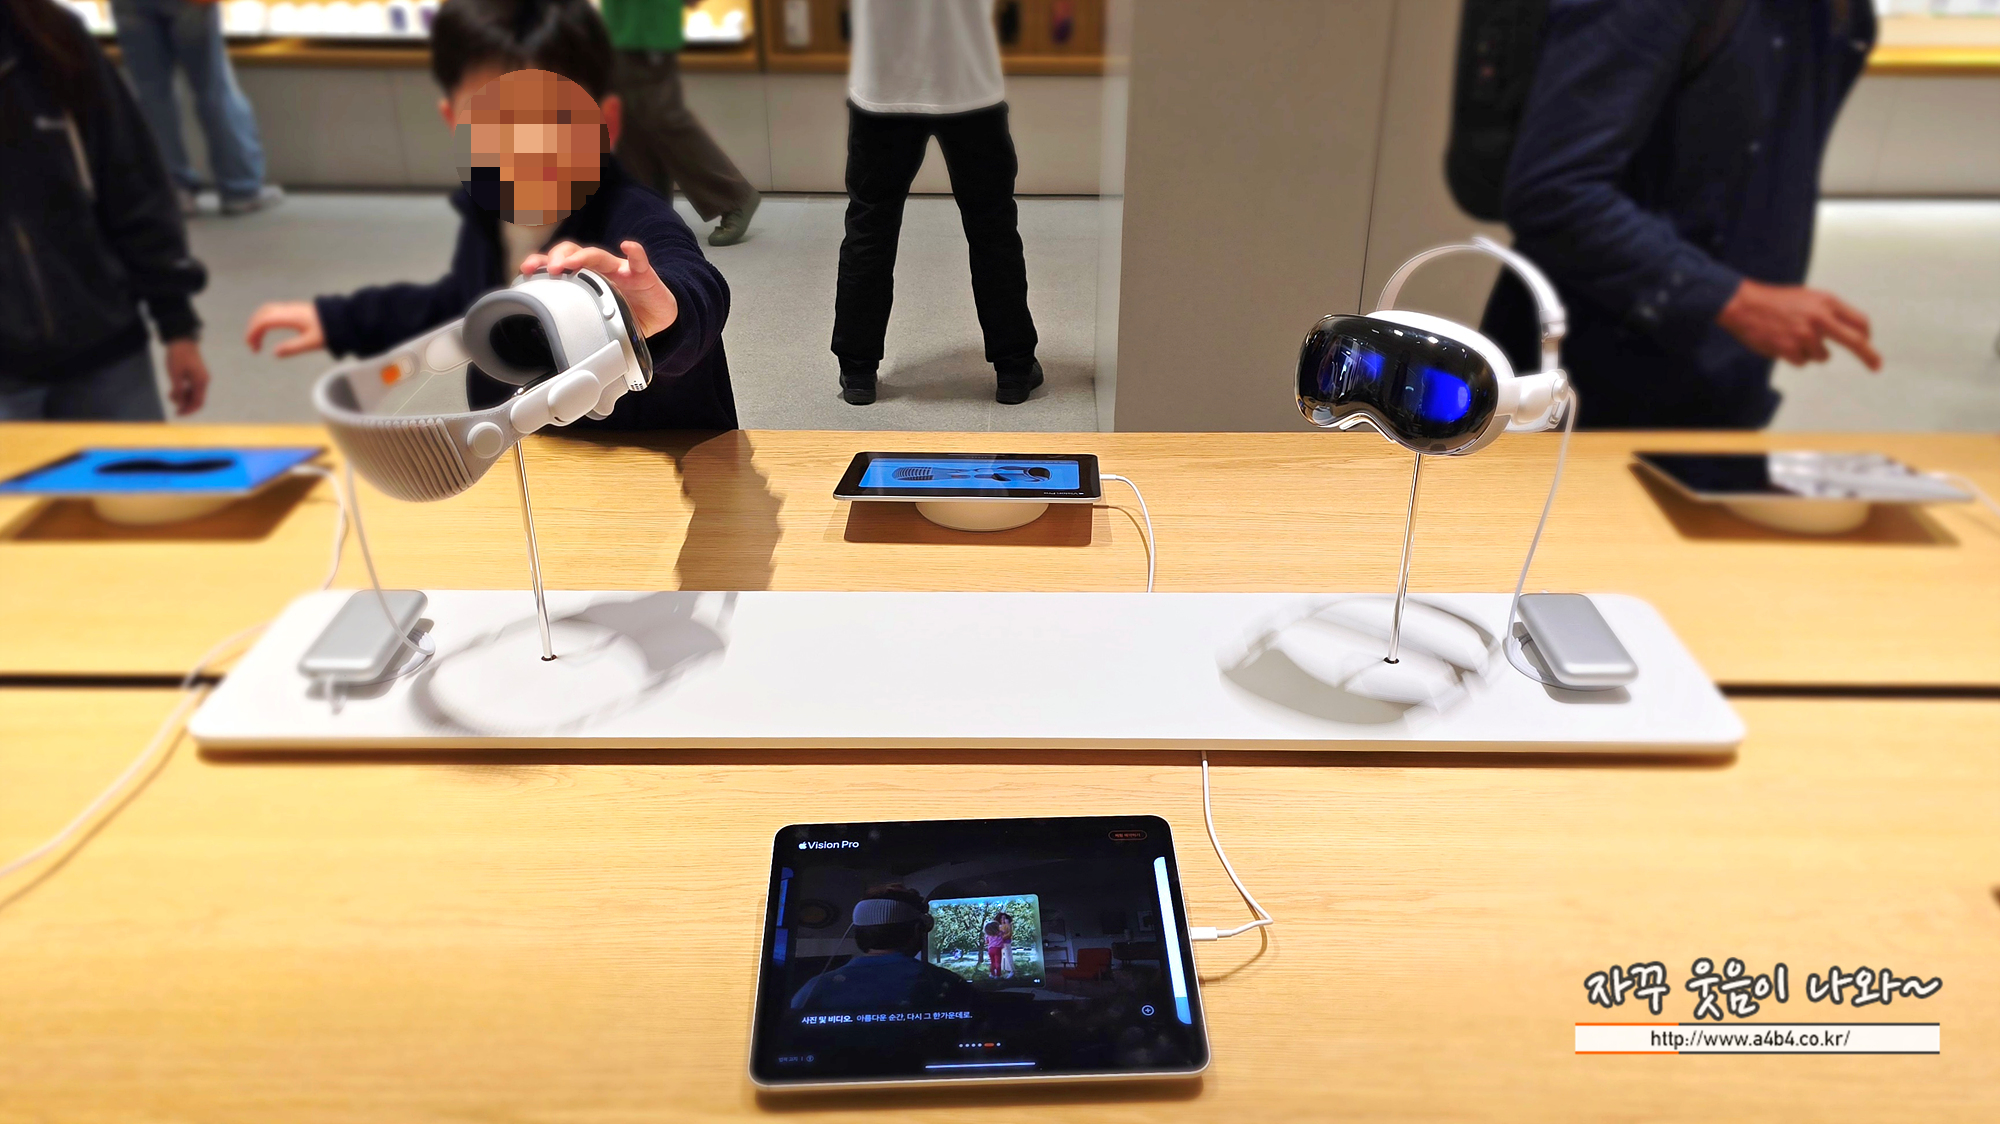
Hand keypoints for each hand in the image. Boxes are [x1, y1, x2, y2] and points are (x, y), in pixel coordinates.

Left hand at [162, 338, 208, 415]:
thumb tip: (180, 404)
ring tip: (170, 395)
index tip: (178, 413)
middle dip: (186, 405)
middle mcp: (203, 381)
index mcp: (201, 381)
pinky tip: (173, 390)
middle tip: (174, 409)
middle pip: (197, 400)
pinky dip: (184, 391)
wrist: (182, 340)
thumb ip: (178, 390)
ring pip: (194, 394)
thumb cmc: (178, 356)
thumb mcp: (175, 374)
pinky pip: (192, 388)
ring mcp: (201, 378)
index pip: (198, 402)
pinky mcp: (196, 375)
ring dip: (183, 398)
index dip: (189, 410)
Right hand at [245, 301, 325, 357]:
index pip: (264, 321)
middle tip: (253, 346)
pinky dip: (265, 319)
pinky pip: (274, 310)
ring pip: (267, 310)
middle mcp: (288, 309)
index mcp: (289, 316)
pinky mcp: (295, 308)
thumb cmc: (329, 331)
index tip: (253, 348)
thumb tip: (275, 352)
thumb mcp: (311, 343)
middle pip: (262, 314)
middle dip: (253, 328)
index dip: (254, 333)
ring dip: (258, 322)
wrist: (344, 318)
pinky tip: (268, 329)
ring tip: (258, 339)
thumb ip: (292, 348)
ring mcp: (291, 307)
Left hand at [522, 240, 679, 337]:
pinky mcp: (642, 274)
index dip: (541, 263)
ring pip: (598, 255)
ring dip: (584, 256)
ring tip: (572, 262)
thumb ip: (576, 325)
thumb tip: (547, 345)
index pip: (558, 264)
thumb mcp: (596, 322)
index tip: (525, 270)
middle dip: (558, 257)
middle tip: (551, 270)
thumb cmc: (625, 314)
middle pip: (573, 252)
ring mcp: (619, 270)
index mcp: (584, 280)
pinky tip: (628, 247)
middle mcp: (598, 270)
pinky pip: (639, 260)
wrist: (657, 315)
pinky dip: (635, 253)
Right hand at [1716, 279, 1880, 370]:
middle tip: (1877, 366)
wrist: (1744, 304)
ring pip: (1821, 356)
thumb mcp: (1808, 298)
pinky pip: (1802, 362)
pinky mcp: (1790, 349)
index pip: (1859, 321)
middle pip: (1855, 341)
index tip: (1869, 344)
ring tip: (1791, 337)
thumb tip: (1849, 332)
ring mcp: (1805, 335)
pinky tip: (1780, 343)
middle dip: (1868, 355)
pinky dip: (1793, 356)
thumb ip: (1828, 312)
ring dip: (1810, 352)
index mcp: (1827, 302)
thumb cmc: (1775, 301)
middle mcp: (1820, 318)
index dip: (1865, 335)